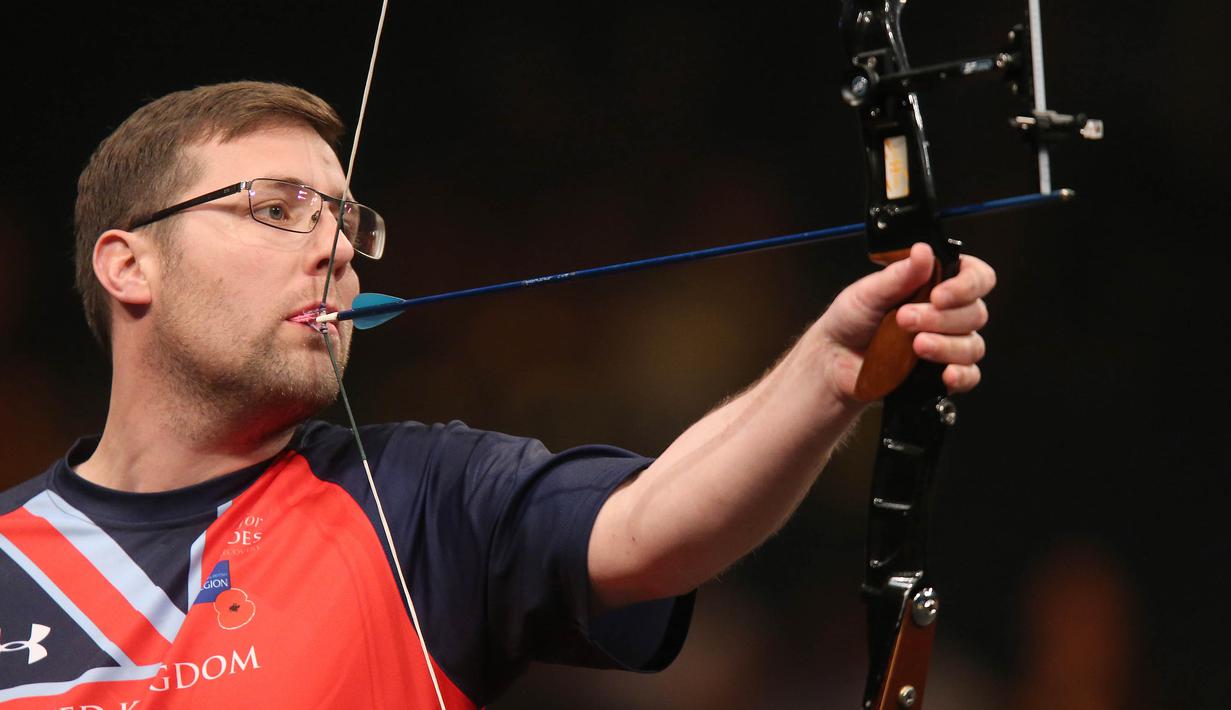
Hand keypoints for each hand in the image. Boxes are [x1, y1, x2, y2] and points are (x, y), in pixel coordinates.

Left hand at [817, 243, 995, 398]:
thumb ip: (898, 275)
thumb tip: (922, 251)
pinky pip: (969, 376)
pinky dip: (961, 375)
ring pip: (972, 345)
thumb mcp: (868, 292)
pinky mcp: (941, 372)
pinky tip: (945, 373)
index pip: (976, 277)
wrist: (834, 359)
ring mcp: (947, 344)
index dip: (966, 285)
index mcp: (936, 284)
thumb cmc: (850, 320)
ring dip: (946, 345)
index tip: (939, 295)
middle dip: (941, 318)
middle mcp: (947, 313)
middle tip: (904, 319)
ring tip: (915, 345)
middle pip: (975, 313)